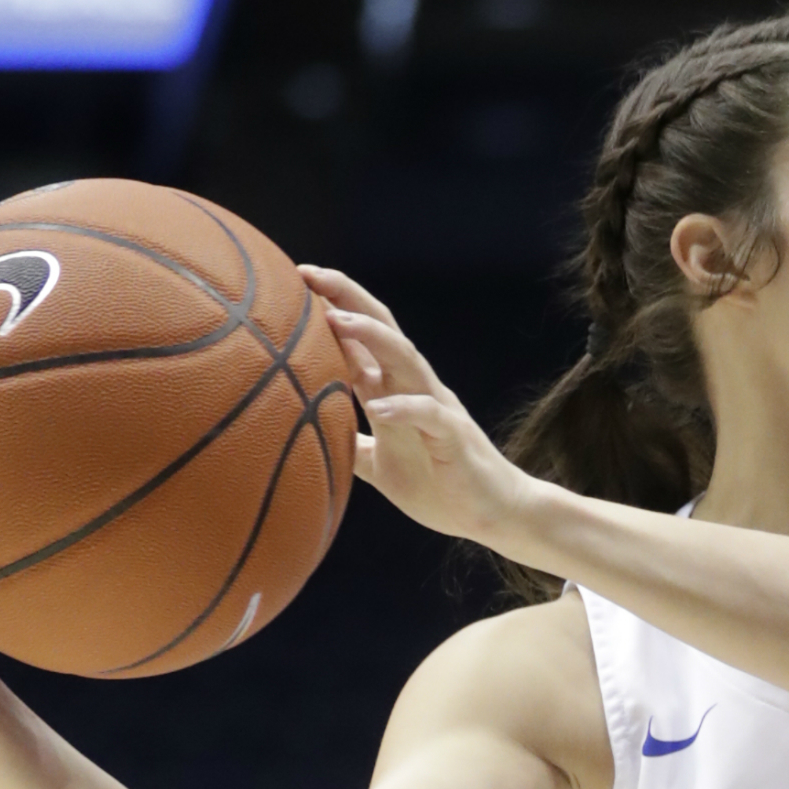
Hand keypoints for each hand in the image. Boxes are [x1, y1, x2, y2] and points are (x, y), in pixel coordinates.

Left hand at [301, 266, 543, 558]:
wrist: (495, 513)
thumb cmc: (440, 490)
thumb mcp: (380, 466)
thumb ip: (351, 443)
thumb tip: (306, 438)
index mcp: (396, 392)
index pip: (361, 340)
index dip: (331, 308)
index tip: (293, 282)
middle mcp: (416, 389)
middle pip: (383, 330)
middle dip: (347, 299)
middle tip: (308, 275)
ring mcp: (438, 409)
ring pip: (406, 360)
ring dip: (372, 337)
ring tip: (336, 320)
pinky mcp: (455, 438)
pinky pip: (431, 415)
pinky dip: (405, 408)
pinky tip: (379, 409)